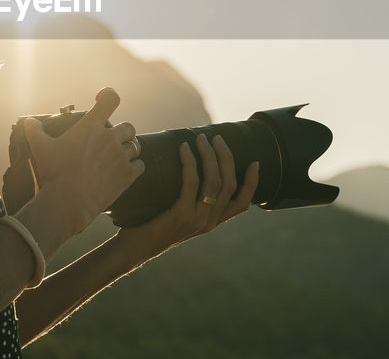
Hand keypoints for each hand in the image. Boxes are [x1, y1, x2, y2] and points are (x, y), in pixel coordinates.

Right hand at [23, 87, 144, 233]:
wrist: (67, 201)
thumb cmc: (54, 173)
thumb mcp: (40, 148)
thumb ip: (35, 131)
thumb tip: (29, 121)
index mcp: (91, 127)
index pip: (110, 99)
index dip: (108, 96)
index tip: (102, 101)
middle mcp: (109, 138)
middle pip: (128, 127)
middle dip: (122, 132)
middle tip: (113, 141)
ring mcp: (120, 156)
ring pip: (135, 146)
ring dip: (128, 150)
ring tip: (118, 157)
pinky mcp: (127, 175)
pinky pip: (140, 165)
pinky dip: (135, 167)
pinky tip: (125, 171)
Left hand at [116, 132, 259, 259]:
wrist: (133, 249)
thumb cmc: (151, 226)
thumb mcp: (179, 215)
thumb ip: (191, 200)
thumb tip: (193, 166)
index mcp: (212, 223)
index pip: (242, 204)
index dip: (252, 183)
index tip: (255, 163)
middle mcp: (209, 222)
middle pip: (229, 184)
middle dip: (225, 157)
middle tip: (216, 138)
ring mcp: (197, 220)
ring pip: (214, 181)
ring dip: (209, 155)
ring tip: (201, 139)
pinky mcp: (182, 215)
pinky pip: (191, 183)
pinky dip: (190, 162)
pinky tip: (183, 149)